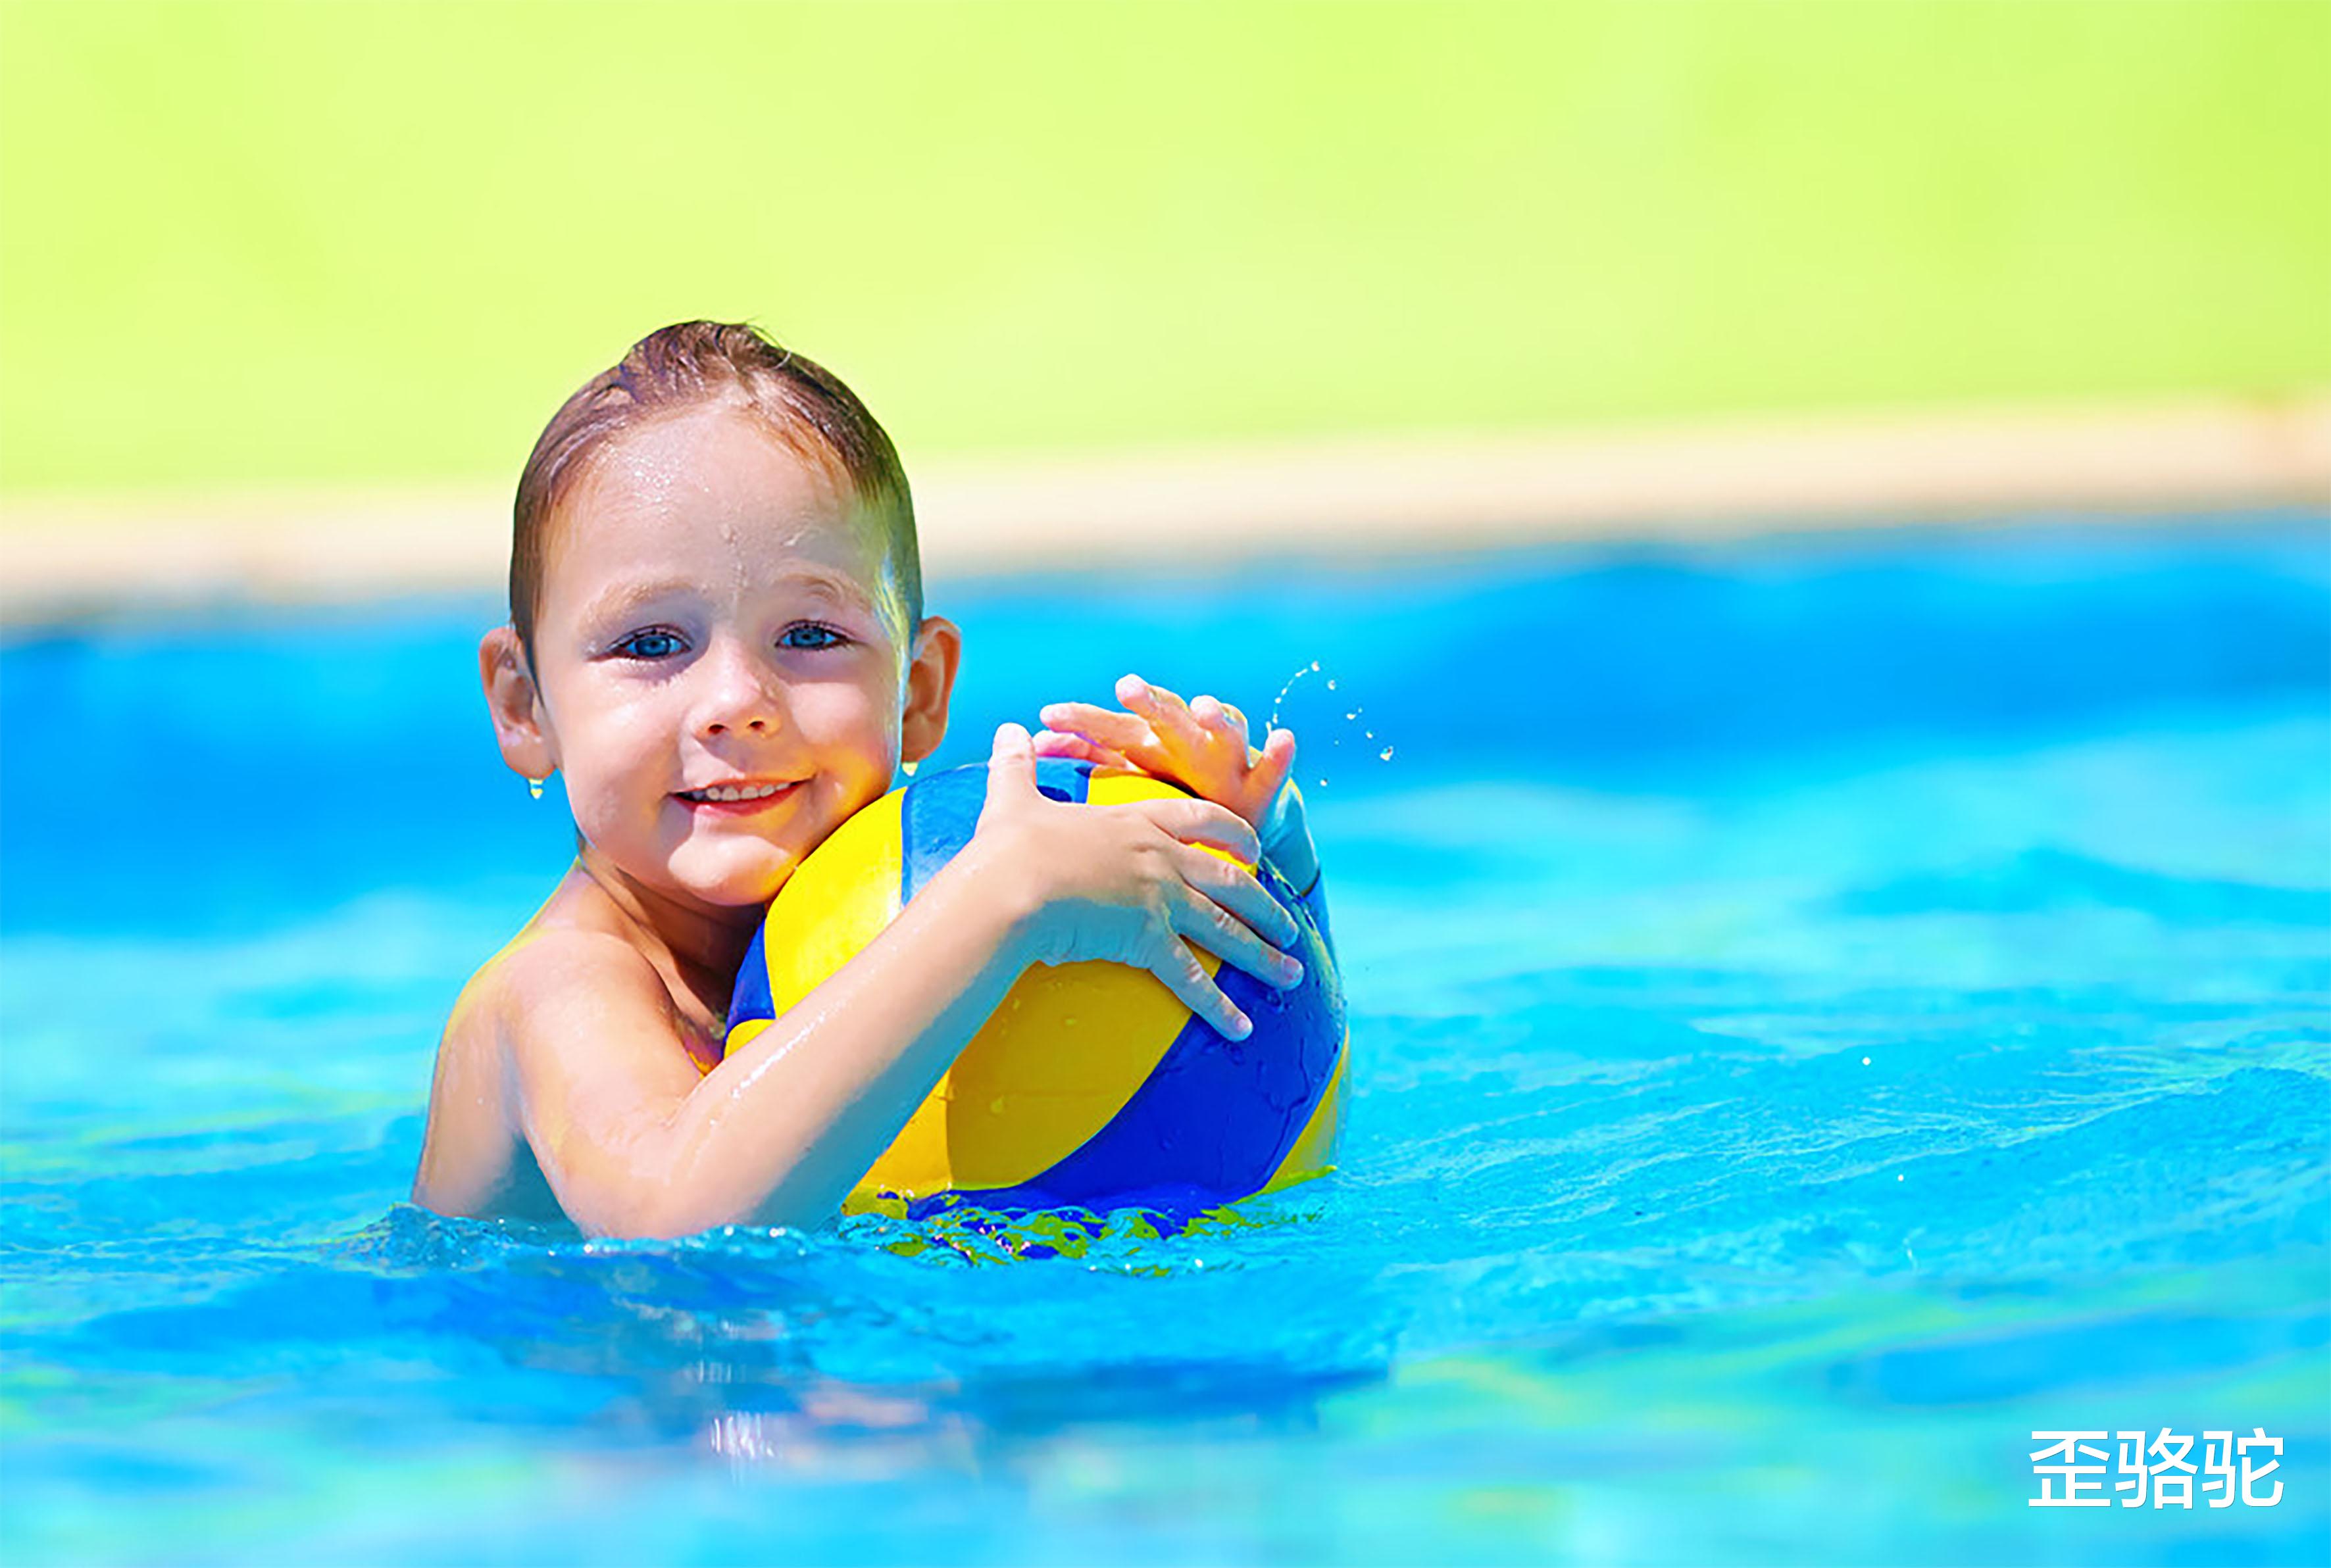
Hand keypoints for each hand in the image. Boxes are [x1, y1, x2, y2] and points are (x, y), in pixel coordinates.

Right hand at [971, 722, 1302, 1038]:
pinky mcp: (1148, 938)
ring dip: (1263, 954)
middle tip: (1291, 926)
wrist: (1008, 886)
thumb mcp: (1011, 799)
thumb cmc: (1007, 847)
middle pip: (1230, 878)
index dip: (1233, 832)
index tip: (1256, 848)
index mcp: (1134, 820)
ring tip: (1292, 975)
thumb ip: (1015, 765)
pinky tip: (1242, 1028)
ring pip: (1226, 927)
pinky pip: (1192, 978)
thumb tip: (1004, 728)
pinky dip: (1219, 1006)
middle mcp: (1159, 857)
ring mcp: (1159, 897)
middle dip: (1265, 904)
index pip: (1200, 819)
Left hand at [1035, 673, 1296, 832]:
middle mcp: (1187, 741)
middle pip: (1164, 717)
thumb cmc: (1172, 792)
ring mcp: (1225, 759)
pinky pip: (1273, 769)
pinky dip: (1279, 754)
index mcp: (1150, 742)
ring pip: (1222, 732)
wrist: (1234, 821)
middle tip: (1128, 688)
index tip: (1048, 717)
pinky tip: (1282, 739)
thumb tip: (1029, 745)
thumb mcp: (1130, 777)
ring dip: (1217, 717)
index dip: (1082, 721)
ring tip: (1206, 708)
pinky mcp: (1259, 784)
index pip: (1111, 727)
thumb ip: (1089, 760)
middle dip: (1147, 702)